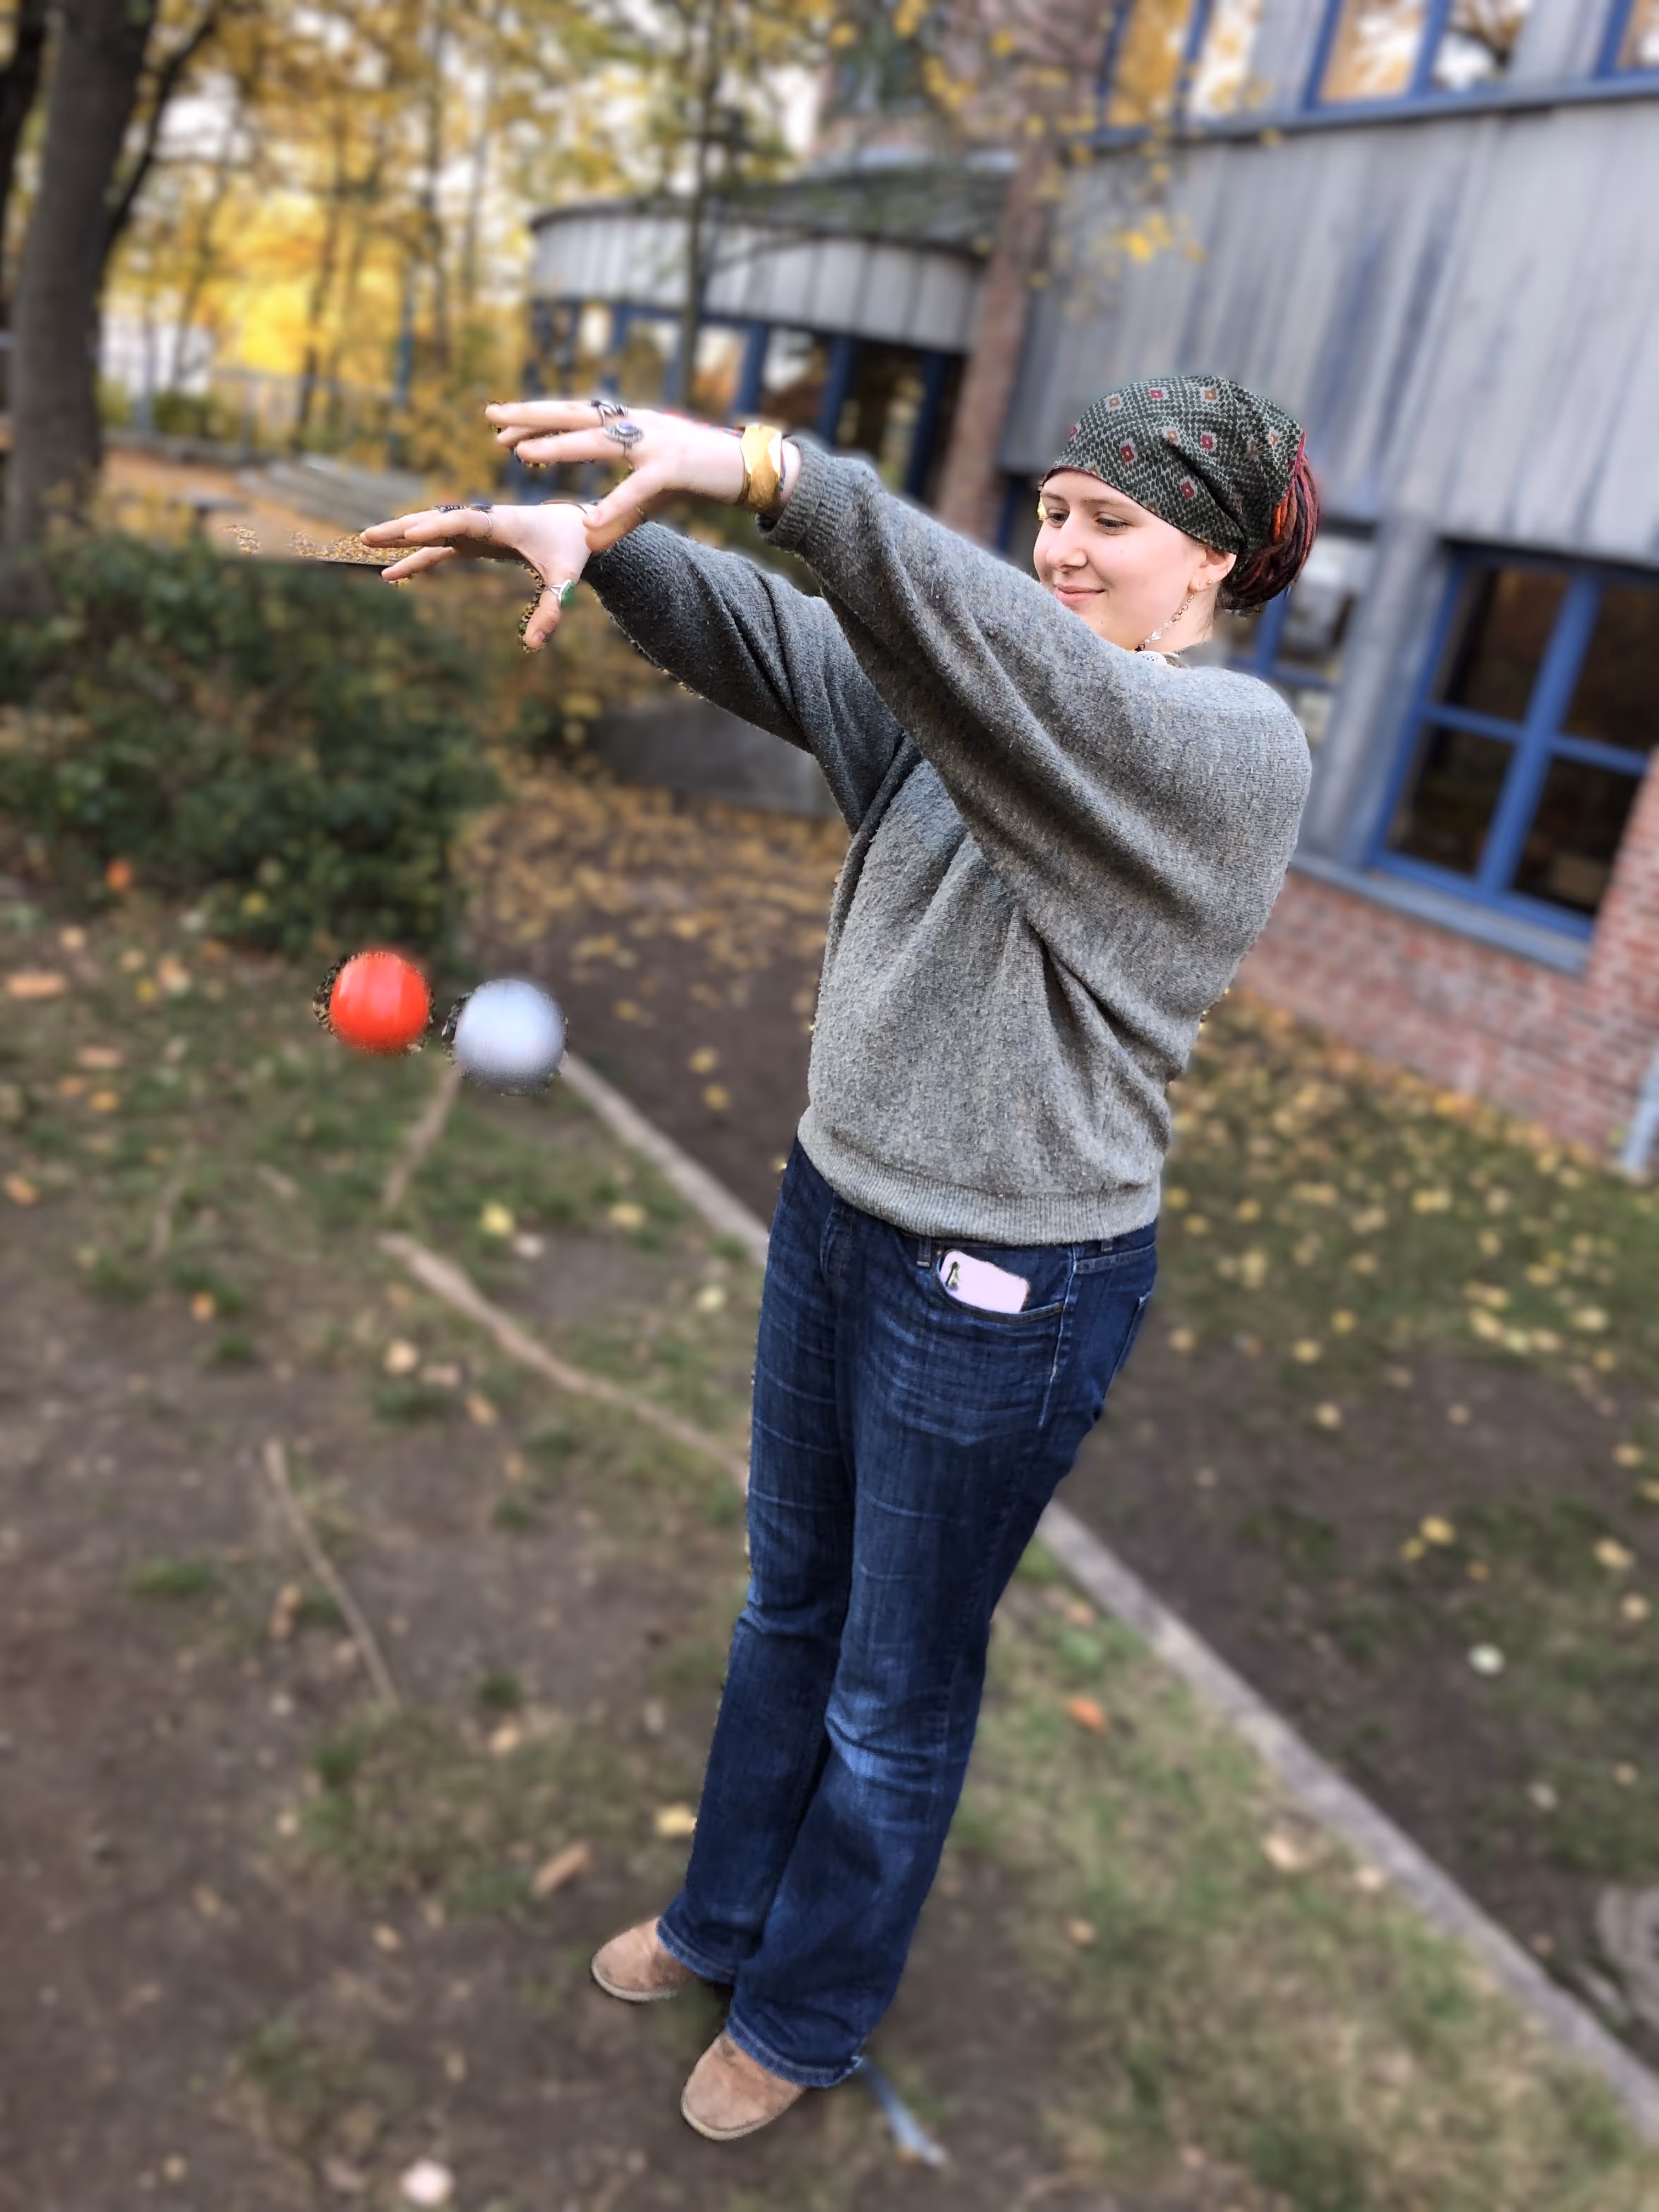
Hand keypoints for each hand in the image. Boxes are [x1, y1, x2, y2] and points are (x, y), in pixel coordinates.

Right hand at [359, 501, 593, 649]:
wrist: (573, 528)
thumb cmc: (571, 550)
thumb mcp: (565, 580)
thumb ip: (552, 610)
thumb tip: (533, 646)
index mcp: (503, 523)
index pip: (464, 522)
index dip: (438, 526)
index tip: (412, 533)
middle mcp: (483, 521)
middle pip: (435, 521)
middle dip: (402, 528)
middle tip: (368, 535)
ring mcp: (474, 531)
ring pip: (431, 531)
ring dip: (400, 537)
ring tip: (365, 541)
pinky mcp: (473, 541)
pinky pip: (439, 549)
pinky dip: (417, 558)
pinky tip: (392, 572)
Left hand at [484, 397, 747, 553]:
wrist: (749, 468)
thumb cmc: (699, 477)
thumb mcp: (652, 497)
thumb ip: (619, 514)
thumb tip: (589, 536)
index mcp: (629, 426)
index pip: (575, 416)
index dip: (537, 418)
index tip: (500, 423)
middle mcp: (637, 425)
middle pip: (575, 415)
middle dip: (532, 416)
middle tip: (492, 418)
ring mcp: (655, 443)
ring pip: (598, 441)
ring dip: (559, 447)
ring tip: (522, 454)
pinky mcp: (675, 468)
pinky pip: (638, 490)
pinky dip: (615, 506)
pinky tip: (591, 521)